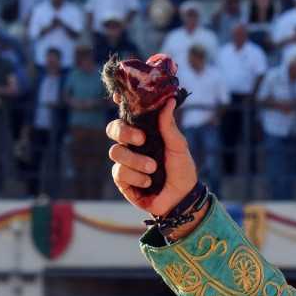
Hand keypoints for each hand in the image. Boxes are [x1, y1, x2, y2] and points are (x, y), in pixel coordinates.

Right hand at [105, 97, 197, 214]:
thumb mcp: (179, 147)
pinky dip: (136, 177)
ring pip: (115, 152)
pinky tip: (148, 182)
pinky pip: (119, 172)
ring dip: (136, 161)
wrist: (182, 198)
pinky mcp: (122, 180)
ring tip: (152, 168)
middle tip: (142, 139)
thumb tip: (170, 101)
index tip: (118, 97)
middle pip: (113, 129)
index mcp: (144, 133)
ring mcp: (125, 162)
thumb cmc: (182, 170)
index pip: (127, 115)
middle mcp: (131, 145)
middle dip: (125, 132)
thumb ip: (169, 126)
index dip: (119, 103)